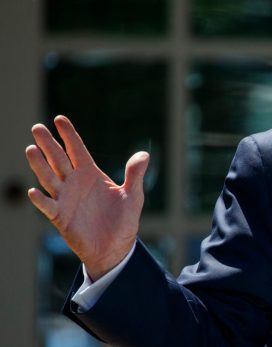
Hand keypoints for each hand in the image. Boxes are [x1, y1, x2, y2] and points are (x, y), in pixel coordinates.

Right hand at [25, 115, 148, 280]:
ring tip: (31, 149)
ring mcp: (65, 199)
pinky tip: (33, 191)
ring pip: (49, 178)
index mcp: (91, 174)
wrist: (115, 247)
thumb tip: (144, 154)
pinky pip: (48, 206)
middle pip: (58, 159)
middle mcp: (75, 183)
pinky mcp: (60, 217)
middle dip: (48, 144)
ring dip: (39, 165)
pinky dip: (40, 199)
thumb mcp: (133, 195)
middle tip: (37, 128)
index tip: (59, 119)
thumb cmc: (123, 220)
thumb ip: (135, 174)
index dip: (69, 135)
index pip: (77, 150)